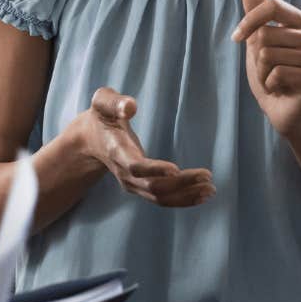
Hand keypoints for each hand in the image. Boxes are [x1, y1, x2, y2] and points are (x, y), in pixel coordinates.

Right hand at [70, 87, 213, 206]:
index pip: (135, 167)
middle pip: (153, 188)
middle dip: (181, 184)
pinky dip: (183, 199)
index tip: (176, 170)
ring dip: (186, 196)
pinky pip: (163, 199)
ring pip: (160, 198)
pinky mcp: (141, 187)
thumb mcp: (102, 102)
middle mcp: (125, 174)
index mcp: (117, 152)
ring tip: (210, 189)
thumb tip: (131, 106)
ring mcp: (133, 184)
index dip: (154, 170)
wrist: (90, 141)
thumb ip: (114, 102)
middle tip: (207, 177)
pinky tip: (202, 194)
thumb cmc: (101, 117)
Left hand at [232, 0, 300, 137]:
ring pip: (270, 55)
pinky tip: (280, 89)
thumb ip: (255, 12)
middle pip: (267, 34)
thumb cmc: (270, 71)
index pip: (273, 6)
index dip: (250, 21)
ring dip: (262, 72)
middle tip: (267, 69)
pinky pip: (279, 73)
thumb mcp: (257, 40)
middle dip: (257, 57)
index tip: (236, 37)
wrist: (280, 108)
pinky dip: (270, 84)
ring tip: (274, 79)